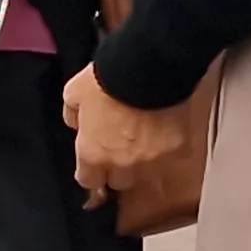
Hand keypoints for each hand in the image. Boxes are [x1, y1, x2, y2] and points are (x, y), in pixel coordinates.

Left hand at [62, 62, 198, 204]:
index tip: (96, 160)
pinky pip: (175, 156)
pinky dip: (172, 147)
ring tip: (149, 140)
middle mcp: (122, 164)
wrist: (147, 67)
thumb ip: (73, 115)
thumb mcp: (74, 93)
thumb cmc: (107, 79)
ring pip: (149, 174)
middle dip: (120, 168)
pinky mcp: (178, 148)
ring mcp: (153, 159)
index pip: (89, 181)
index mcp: (93, 154)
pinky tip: (170, 131)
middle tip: (123, 147)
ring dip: (147, 162)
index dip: (92, 171)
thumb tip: (78, 124)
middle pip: (121, 182)